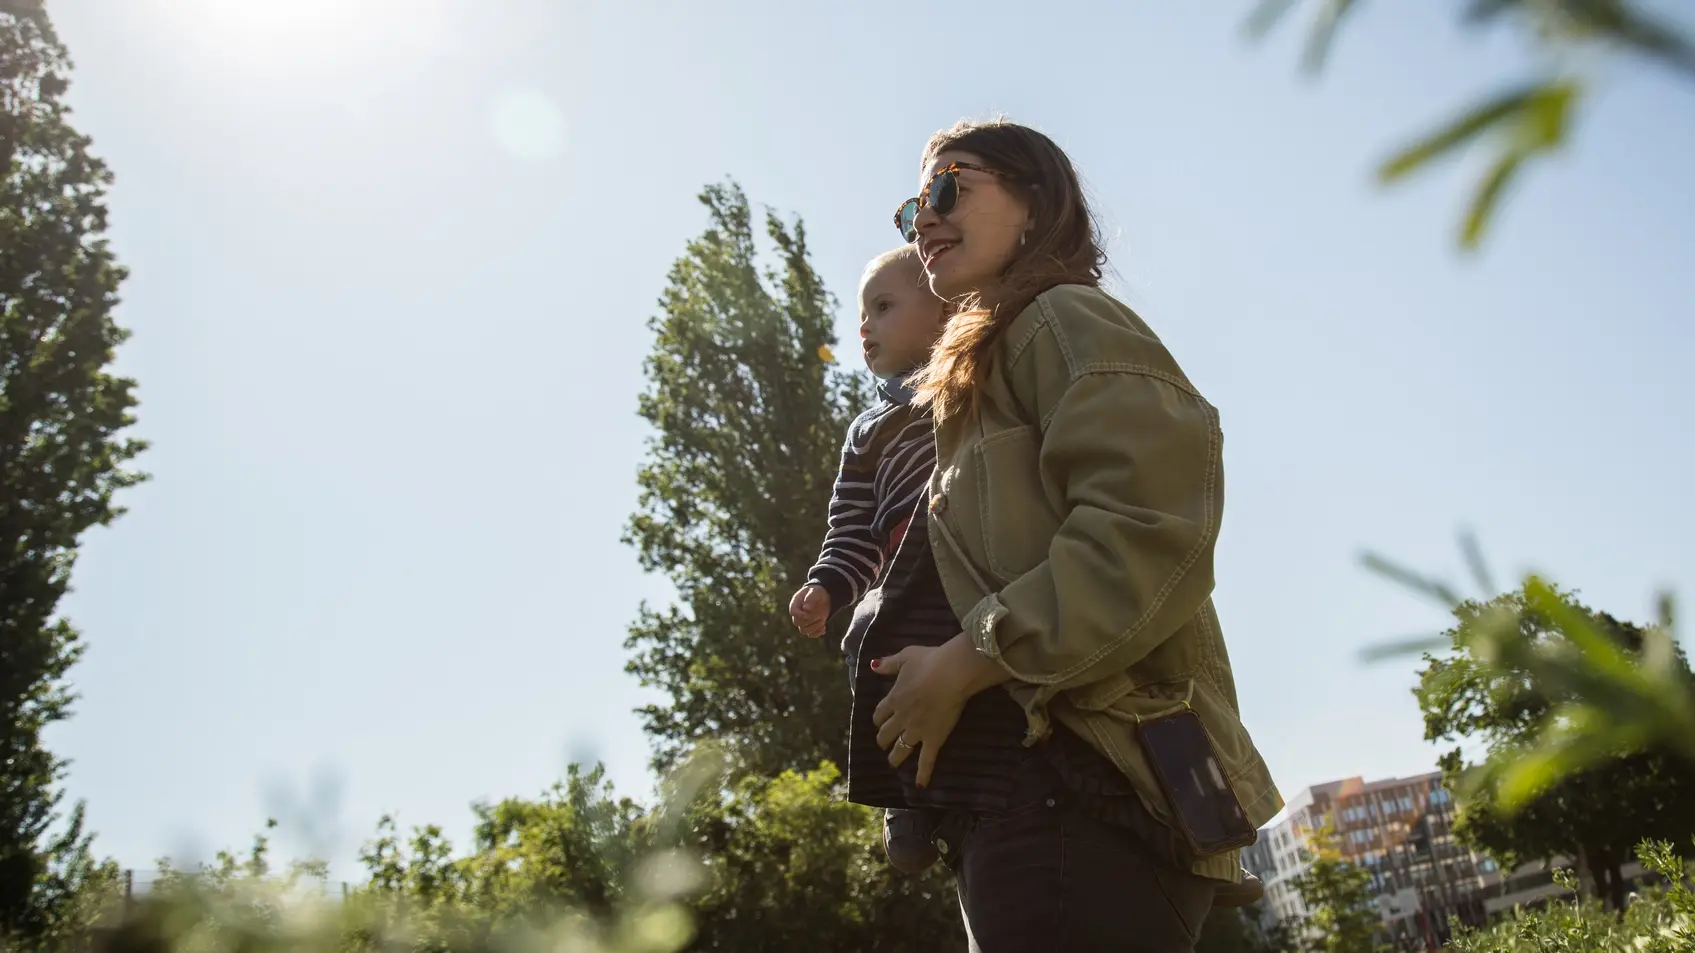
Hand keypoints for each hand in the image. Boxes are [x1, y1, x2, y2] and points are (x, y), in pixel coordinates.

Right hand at [788, 584, 829, 637]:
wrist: (823, 596)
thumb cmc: (817, 592)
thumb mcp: (815, 591)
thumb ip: (810, 598)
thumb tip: (806, 608)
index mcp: (796, 603)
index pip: (793, 612)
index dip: (800, 614)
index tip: (809, 611)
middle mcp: (798, 614)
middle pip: (798, 623)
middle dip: (809, 620)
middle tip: (820, 615)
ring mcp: (804, 621)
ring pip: (804, 630)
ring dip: (814, 626)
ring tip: (822, 620)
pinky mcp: (811, 626)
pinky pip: (811, 634)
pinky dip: (817, 633)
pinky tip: (824, 627)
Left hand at [871, 635, 1009, 787]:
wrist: (951, 673)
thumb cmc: (930, 660)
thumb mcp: (906, 656)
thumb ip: (889, 663)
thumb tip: (873, 666)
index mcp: (894, 698)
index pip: (879, 714)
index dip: (878, 719)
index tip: (880, 721)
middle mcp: (901, 717)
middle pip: (886, 734)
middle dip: (883, 740)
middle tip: (884, 743)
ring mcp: (916, 730)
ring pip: (900, 749)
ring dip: (894, 757)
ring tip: (893, 762)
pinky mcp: (933, 739)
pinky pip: (926, 760)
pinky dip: (923, 774)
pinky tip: (920, 785)